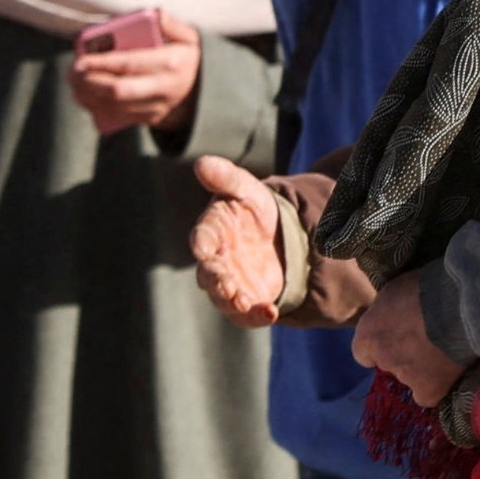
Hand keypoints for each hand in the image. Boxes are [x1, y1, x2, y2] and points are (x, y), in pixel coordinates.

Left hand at [65, 14, 199, 136]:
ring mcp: (156, 107)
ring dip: (87, 96)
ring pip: (112, 107)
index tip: (80, 60)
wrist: (205, 91)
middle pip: (118, 91)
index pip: (130, 64)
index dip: (101, 63)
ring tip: (74, 81)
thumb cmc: (188, 58)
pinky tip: (85, 95)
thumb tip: (156, 14)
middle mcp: (163, 88)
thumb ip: (172, 25)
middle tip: (72, 72)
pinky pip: (115, 119)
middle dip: (89, 82)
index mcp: (171, 63)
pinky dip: (94, 108)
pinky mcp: (148, 120)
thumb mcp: (190, 37)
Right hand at [187, 155, 288, 323]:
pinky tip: (270, 314)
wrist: (278, 236)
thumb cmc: (254, 210)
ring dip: (233, 301)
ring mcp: (230, 283)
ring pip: (224, 297)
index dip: (202, 243)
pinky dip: (256, 316)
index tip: (203, 248)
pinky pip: (246, 314)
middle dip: (216, 280)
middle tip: (226, 284)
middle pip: (209, 274)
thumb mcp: (248, 190)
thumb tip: (201, 162)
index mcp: (211, 232)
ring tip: (246, 302)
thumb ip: (227, 178)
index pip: (202, 238)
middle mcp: (215, 261)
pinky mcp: (247, 300)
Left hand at [354, 272, 465, 408]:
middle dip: (404, 354)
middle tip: (427, 340)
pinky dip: (438, 388)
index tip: (397, 338)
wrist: (461, 305)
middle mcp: (382, 358)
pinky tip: (451, 374)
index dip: (381, 346)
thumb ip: (388, 311)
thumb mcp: (394, 291)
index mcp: (367, 335)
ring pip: (410, 378)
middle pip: (389, 364)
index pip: (363, 352)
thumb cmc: (428, 287)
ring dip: (424, 368)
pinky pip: (428, 397)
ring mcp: (405, 375)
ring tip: (446, 351)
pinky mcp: (429, 389)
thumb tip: (392, 315)